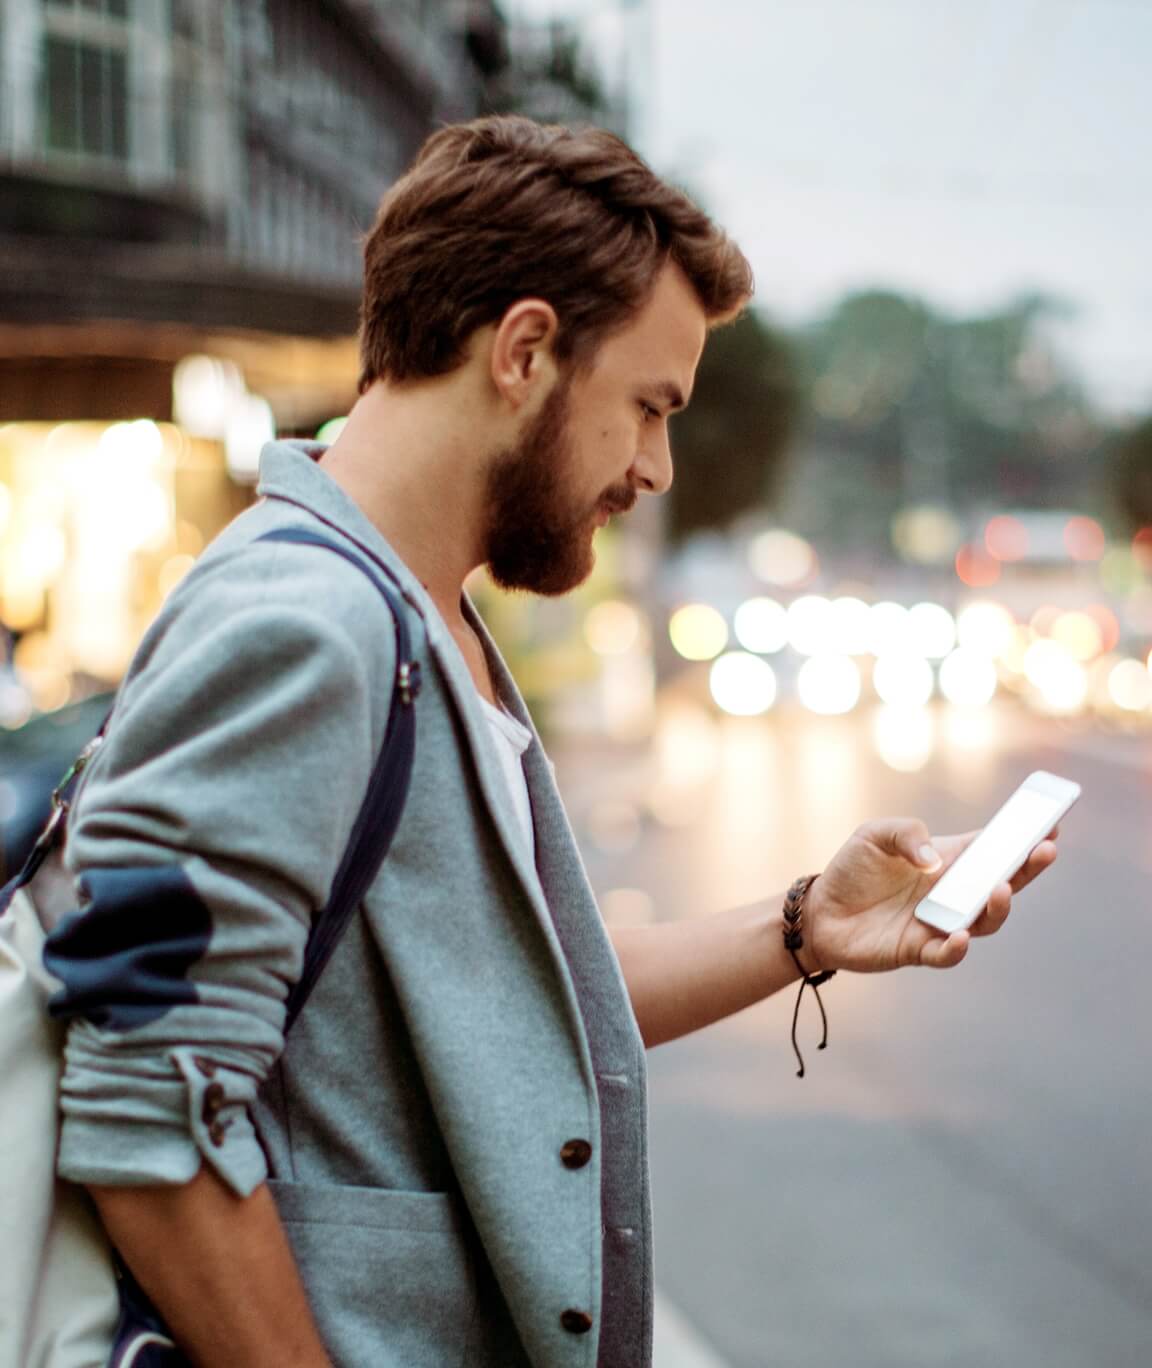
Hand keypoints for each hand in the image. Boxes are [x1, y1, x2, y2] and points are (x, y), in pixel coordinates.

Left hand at [805, 818, 1059, 972]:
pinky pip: (947, 953)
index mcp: (949, 860)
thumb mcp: (874, 835)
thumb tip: (936, 862)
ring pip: (984, 920)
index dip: (1024, 838)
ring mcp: (941, 922)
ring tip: (999, 889)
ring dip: (997, 907)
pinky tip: (958, 935)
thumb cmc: (852, 870)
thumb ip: (907, 834)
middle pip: (1003, 883)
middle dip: (1028, 868)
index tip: (1050, 823)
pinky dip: (956, 947)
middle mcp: (953, 893)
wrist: (819, 912)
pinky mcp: (919, 949)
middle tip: (1045, 850)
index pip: (995, 848)